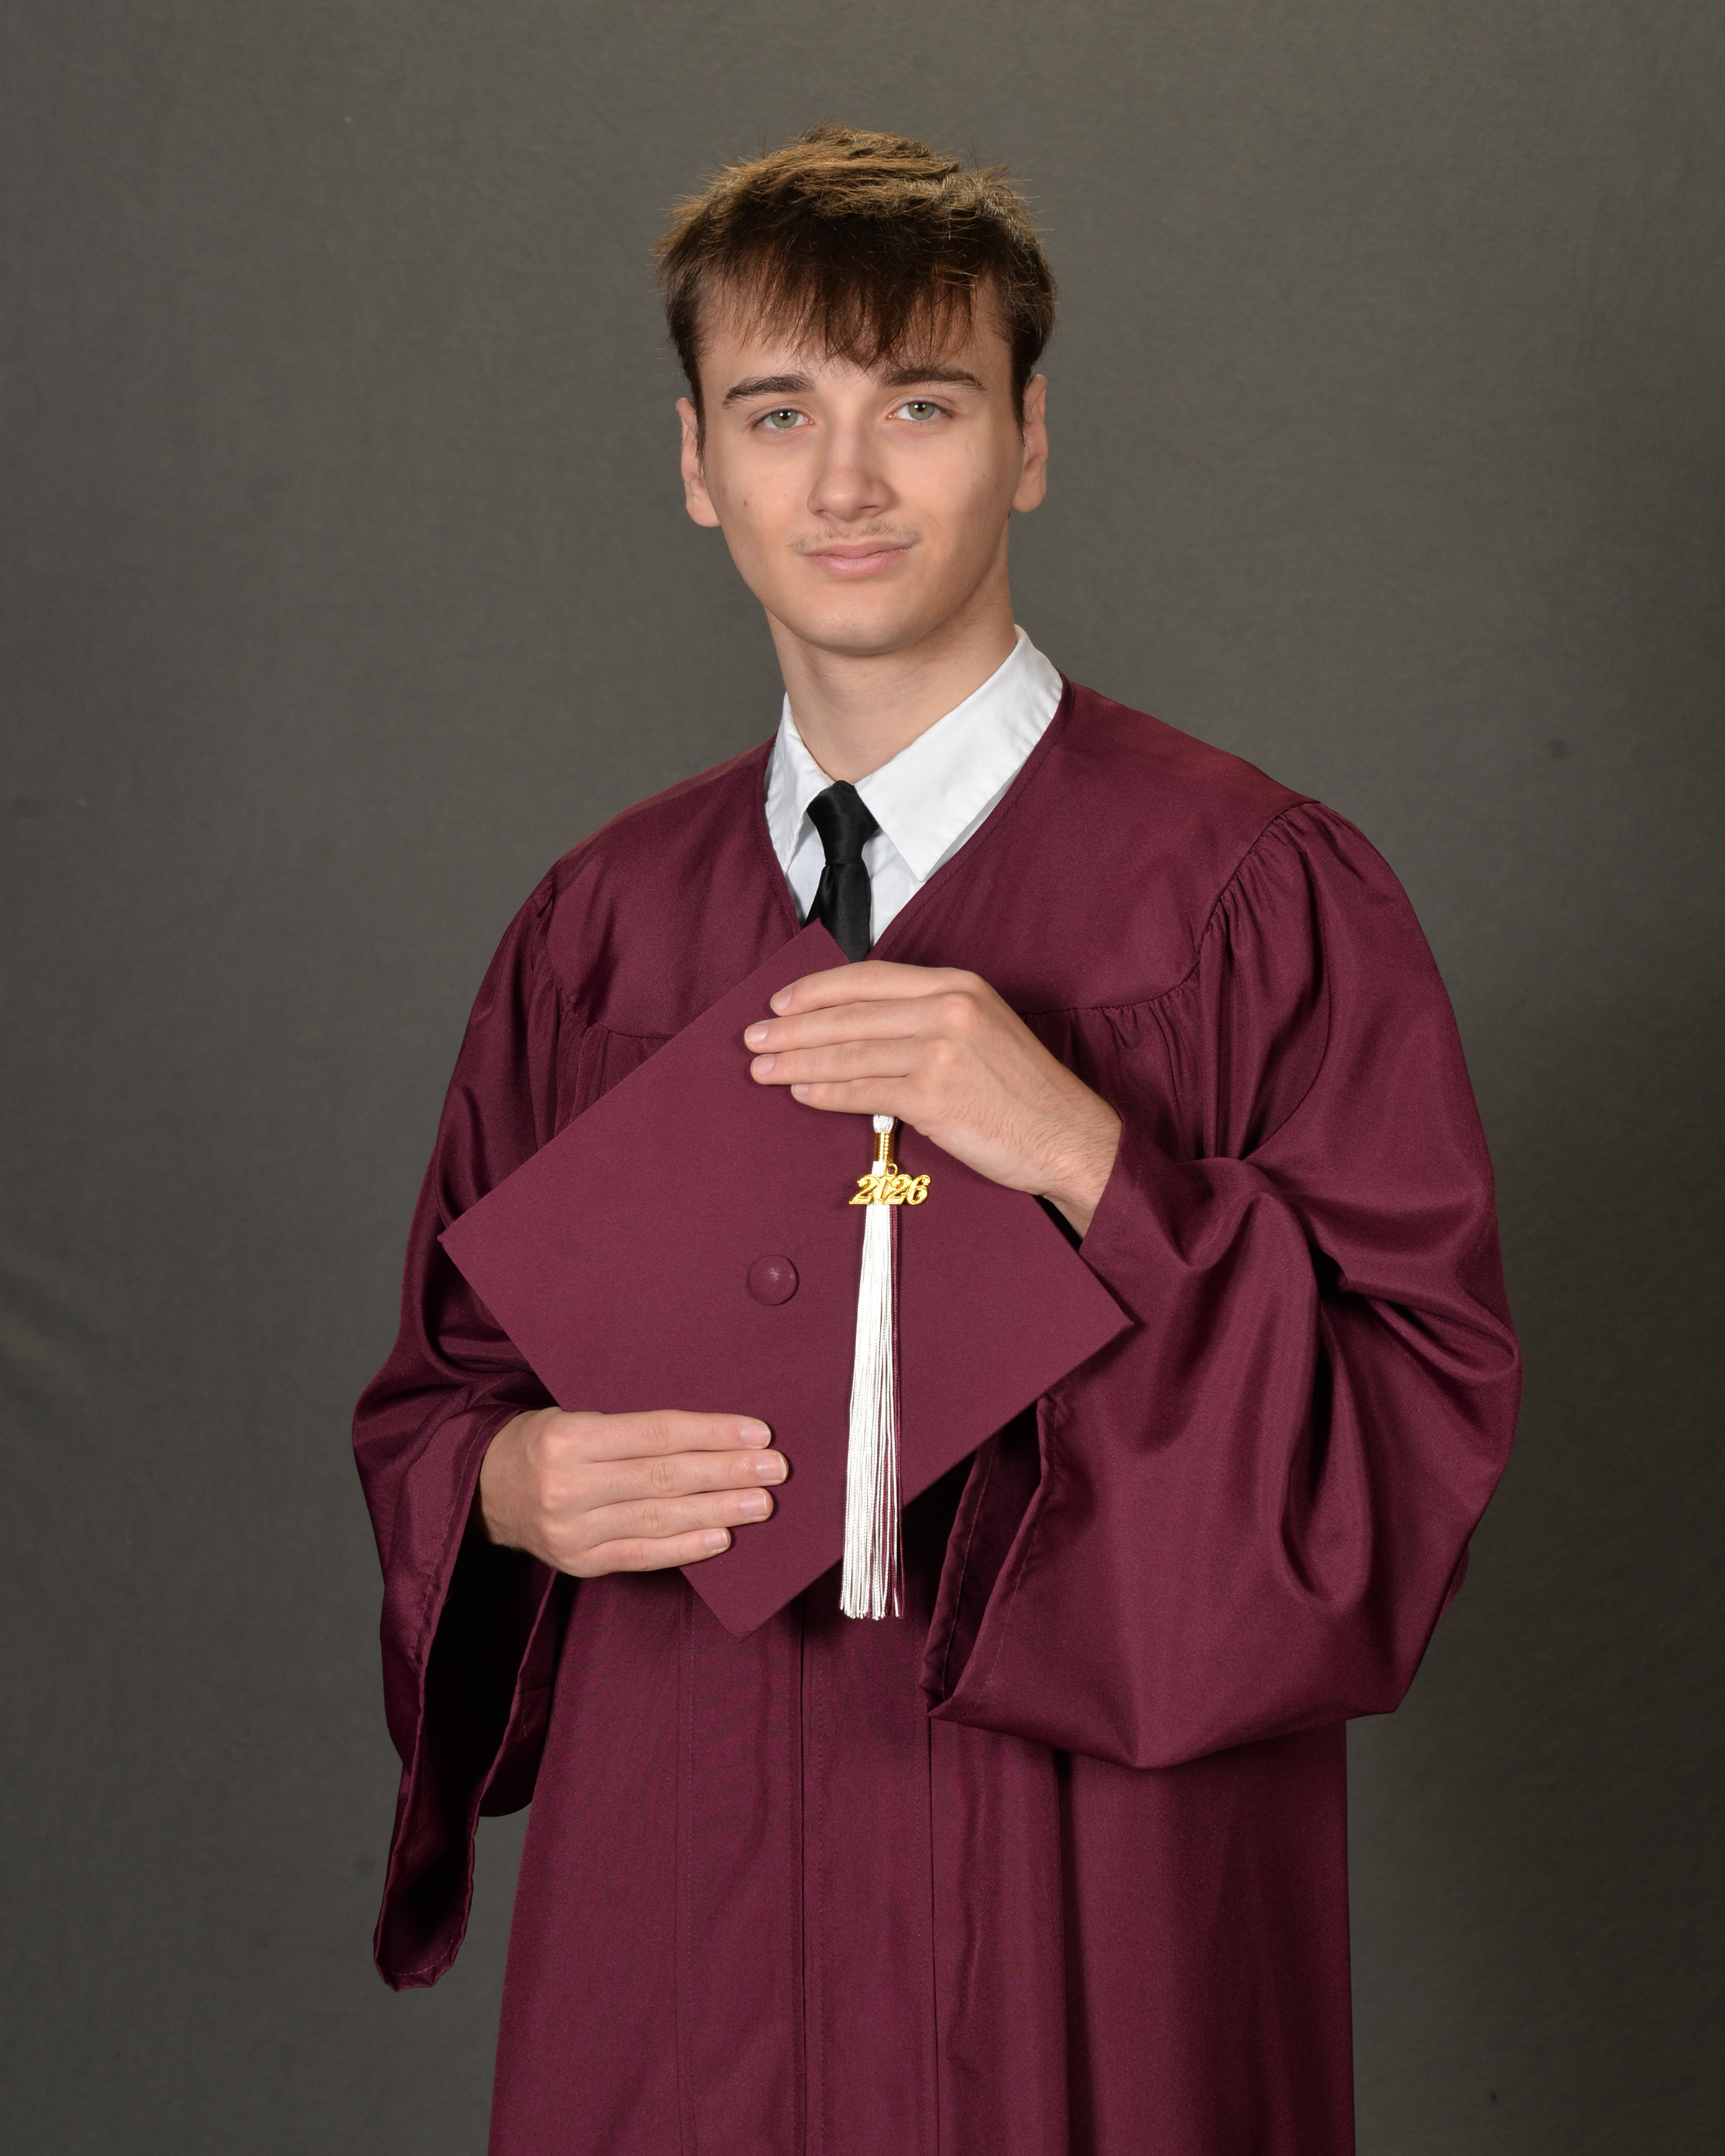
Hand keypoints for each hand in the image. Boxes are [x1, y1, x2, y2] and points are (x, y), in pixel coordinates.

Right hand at [475, 1408, 786, 1575]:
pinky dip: (685, 1548)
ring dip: (718, 1510)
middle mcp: (567, 1486)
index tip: (757, 1432)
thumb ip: (633, 1427)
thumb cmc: (544, 1442)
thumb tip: (711, 1433)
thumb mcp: (575, 1415)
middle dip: (726, 1472)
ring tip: (760, 1503)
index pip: (655, 1434)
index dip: (710, 1433)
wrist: (485, 1490)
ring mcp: (571, 1531)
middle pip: (663, 1477)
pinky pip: (642, 1556)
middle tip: (774, 1468)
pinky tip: (721, 1537)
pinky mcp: (579, 1563)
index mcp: (568, 1437)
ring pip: (658, 1519)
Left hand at [744, 961, 1120, 1235]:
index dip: (817, 990)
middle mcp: (949, 1009)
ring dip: (797, 1063)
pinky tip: (802, 1094)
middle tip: (754, 1039)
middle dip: (792, 1029)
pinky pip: (863, 1093)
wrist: (1070, 1137)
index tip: (781, 1003)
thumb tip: (861, 1029)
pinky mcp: (935, 1096)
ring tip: (763, 1069)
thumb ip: (929, 1020)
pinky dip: (826, 1094)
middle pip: (849, 1015)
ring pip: (849, 1053)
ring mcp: (941, 1051)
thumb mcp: (983, 1032)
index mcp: (959, 985)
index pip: (869, 978)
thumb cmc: (1026, 1093)